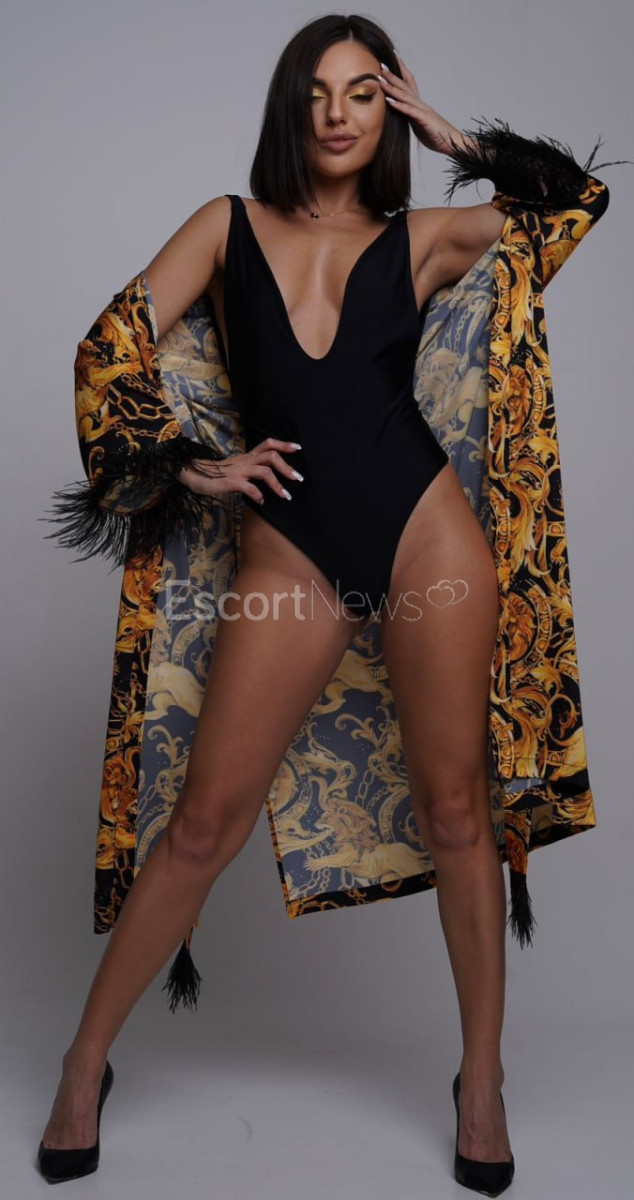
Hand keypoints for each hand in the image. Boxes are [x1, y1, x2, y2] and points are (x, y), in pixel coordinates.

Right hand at [177, 436, 303, 505]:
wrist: (190, 473)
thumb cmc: (214, 474)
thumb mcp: (235, 469)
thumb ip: (250, 470)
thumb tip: (268, 476)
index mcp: (246, 457)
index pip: (267, 444)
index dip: (283, 444)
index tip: (298, 448)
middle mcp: (244, 461)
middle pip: (271, 456)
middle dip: (287, 467)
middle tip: (298, 478)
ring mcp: (238, 471)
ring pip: (264, 471)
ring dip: (277, 484)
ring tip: (285, 495)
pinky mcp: (230, 482)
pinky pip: (249, 487)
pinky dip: (258, 494)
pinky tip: (261, 501)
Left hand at [377, 54, 463, 154]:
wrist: (451, 142)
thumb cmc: (436, 135)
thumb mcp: (419, 124)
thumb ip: (410, 117)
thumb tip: (400, 114)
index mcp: (419, 104)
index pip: (409, 83)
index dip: (401, 70)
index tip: (393, 59)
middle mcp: (420, 103)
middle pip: (404, 86)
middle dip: (392, 75)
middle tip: (381, 65)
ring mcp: (422, 110)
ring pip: (404, 96)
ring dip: (391, 87)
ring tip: (380, 79)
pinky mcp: (423, 119)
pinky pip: (409, 111)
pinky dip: (398, 105)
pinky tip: (389, 100)